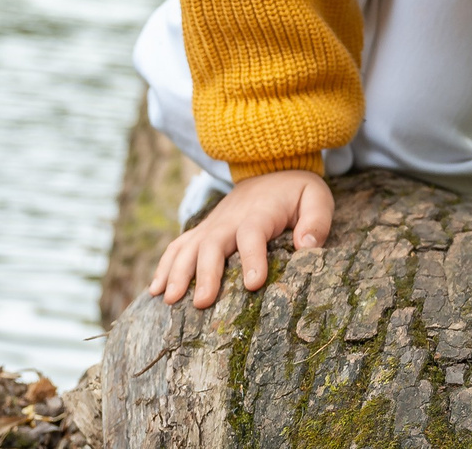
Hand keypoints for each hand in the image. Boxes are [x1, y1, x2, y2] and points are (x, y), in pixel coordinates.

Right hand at [148, 169, 333, 309]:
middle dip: (205, 274)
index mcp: (260, 213)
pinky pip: (178, 246)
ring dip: (176, 272)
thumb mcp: (315, 198)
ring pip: (188, 246)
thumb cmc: (295, 192)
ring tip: (169, 300)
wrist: (268, 168)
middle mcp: (230, 219)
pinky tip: (155, 290)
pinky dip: (164, 266)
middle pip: (213, 244)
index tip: (253, 284)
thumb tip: (307, 247)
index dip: (252, 257)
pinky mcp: (203, 231)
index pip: (253, 234)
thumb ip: (316, 221)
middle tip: (202, 303)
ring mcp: (212, 225)